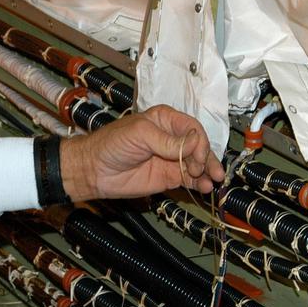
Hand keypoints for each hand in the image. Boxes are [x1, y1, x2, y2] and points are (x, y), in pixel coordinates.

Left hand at [59, 105, 224, 200]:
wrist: (95, 170)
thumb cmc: (112, 144)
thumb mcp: (140, 135)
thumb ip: (169, 141)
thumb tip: (196, 142)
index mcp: (165, 120)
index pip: (192, 128)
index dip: (199, 141)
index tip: (199, 155)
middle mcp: (172, 137)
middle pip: (199, 146)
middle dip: (207, 158)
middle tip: (209, 171)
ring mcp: (172, 158)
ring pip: (198, 163)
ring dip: (207, 171)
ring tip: (212, 181)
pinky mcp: (169, 177)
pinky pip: (189, 179)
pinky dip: (199, 183)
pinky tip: (204, 187)